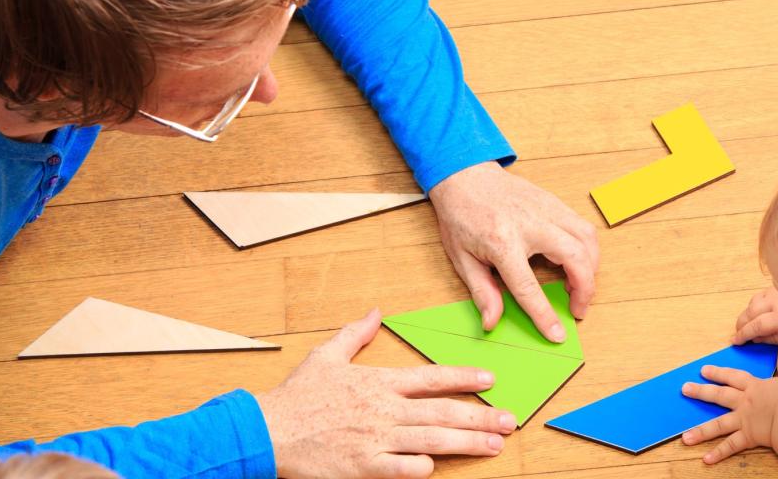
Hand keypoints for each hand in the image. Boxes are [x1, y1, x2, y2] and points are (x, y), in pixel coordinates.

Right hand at [258, 310, 517, 478]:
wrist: (268, 430)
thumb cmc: (297, 396)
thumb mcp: (326, 356)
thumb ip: (355, 334)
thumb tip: (375, 313)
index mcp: (378, 382)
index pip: (430, 377)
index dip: (463, 377)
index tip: (490, 379)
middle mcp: (383, 410)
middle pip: (442, 411)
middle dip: (480, 416)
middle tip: (509, 420)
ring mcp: (375, 439)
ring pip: (431, 440)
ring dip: (466, 443)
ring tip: (493, 445)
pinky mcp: (363, 466)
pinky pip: (400, 468)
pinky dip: (420, 467)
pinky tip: (438, 467)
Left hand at [429, 162, 598, 342]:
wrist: (465, 175)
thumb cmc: (461, 216)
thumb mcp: (462, 258)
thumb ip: (482, 292)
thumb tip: (492, 322)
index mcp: (502, 242)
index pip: (529, 287)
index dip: (544, 315)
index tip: (557, 334)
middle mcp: (531, 224)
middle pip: (575, 258)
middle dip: (585, 289)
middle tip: (578, 309)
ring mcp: (546, 210)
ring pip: (587, 239)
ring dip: (591, 267)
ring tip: (579, 286)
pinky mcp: (554, 202)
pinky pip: (582, 226)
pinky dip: (587, 248)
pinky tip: (576, 262)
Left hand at [680, 342, 777, 464]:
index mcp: (755, 387)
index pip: (733, 377)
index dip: (718, 373)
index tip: (703, 370)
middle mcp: (744, 403)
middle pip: (719, 396)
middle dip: (701, 392)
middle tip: (684, 389)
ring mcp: (744, 421)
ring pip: (718, 425)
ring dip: (701, 431)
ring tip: (685, 438)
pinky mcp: (748, 437)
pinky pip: (731, 446)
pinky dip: (719, 453)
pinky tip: (706, 459)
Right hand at [732, 286, 777, 344]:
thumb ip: (775, 339)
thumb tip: (756, 339)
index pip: (757, 326)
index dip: (744, 334)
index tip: (736, 341)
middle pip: (751, 311)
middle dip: (742, 324)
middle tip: (739, 333)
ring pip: (753, 301)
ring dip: (748, 313)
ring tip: (748, 324)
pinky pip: (761, 294)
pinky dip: (755, 304)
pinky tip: (758, 312)